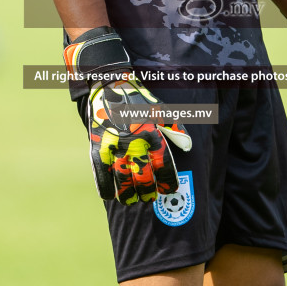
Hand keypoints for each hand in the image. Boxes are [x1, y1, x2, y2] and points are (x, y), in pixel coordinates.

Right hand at [85, 78, 192, 203]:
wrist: (109, 85)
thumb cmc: (137, 100)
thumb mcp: (161, 110)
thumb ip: (175, 129)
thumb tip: (188, 146)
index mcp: (152, 134)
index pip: (164, 165)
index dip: (167, 181)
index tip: (168, 190)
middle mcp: (134, 142)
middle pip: (143, 177)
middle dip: (147, 191)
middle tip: (148, 197)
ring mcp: (114, 145)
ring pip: (122, 179)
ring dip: (127, 194)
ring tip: (130, 200)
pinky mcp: (98, 145)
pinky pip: (101, 172)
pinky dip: (104, 187)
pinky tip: (109, 196)